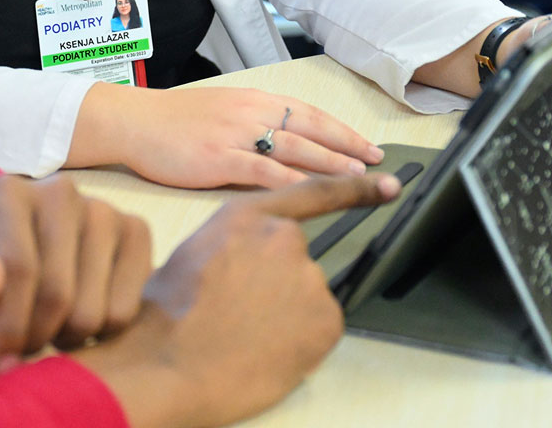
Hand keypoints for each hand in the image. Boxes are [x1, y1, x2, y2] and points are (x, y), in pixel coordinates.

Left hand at [0, 174, 152, 368]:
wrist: (24, 273)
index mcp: (6, 193)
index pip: (18, 267)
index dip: (9, 326)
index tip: (1, 357)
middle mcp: (59, 189)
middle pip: (57, 293)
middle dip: (36, 337)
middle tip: (24, 346)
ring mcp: (104, 209)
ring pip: (92, 309)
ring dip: (66, 339)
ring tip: (49, 329)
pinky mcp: (136, 231)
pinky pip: (125, 310)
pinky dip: (101, 334)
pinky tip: (80, 317)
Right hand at [79, 173, 400, 427]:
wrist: (167, 365)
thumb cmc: (163, 316)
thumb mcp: (191, 254)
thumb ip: (232, 245)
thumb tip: (243, 263)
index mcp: (246, 216)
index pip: (313, 194)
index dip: (355, 190)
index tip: (388, 186)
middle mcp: (283, 238)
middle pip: (295, 260)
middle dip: (276, 284)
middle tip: (241, 314)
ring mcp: (309, 278)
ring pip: (304, 298)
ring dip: (285, 314)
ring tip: (244, 334)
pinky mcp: (325, 320)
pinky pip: (317, 329)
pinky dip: (298, 341)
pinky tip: (264, 349)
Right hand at [83, 82, 383, 189]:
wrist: (132, 122)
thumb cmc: (172, 122)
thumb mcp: (221, 112)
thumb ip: (254, 125)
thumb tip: (288, 143)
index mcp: (253, 100)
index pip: (309, 113)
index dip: (342, 130)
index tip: (368, 145)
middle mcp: (250, 112)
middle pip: (311, 128)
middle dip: (348, 146)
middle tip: (377, 163)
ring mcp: (235, 135)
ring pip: (295, 148)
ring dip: (330, 163)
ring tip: (358, 177)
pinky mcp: (218, 158)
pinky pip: (263, 170)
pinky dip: (292, 181)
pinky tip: (312, 192)